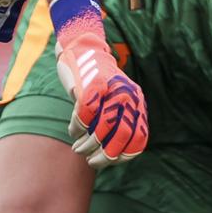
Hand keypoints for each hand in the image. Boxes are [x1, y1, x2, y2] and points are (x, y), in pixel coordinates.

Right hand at [56, 40, 147, 169]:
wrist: (83, 51)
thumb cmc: (96, 86)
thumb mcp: (113, 103)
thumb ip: (117, 125)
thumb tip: (109, 159)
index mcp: (137, 103)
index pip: (138, 139)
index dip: (123, 156)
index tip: (109, 162)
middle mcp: (128, 96)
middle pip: (121, 135)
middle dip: (104, 155)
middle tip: (91, 162)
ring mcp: (111, 89)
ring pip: (101, 128)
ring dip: (86, 145)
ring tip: (77, 149)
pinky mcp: (92, 84)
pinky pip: (84, 115)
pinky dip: (76, 128)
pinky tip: (73, 131)